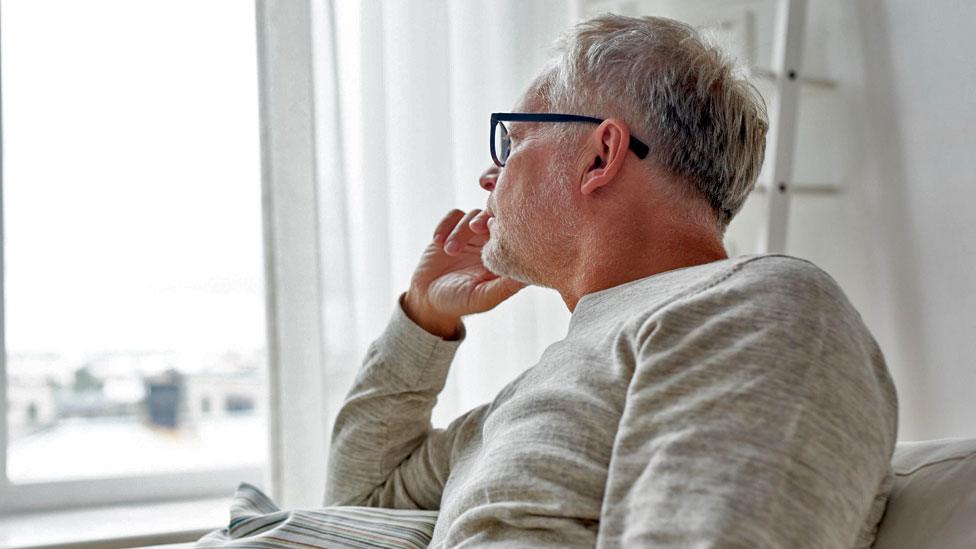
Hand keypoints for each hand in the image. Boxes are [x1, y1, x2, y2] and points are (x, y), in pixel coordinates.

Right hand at [402, 209, 524, 338]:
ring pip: (472, 216)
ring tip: (448, 250)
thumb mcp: (482, 298)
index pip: (513, 234)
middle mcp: (490, 244)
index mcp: (503, 258)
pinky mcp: (452, 230)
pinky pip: (454, 215)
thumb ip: (503, 287)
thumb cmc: (459, 302)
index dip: (504, 229)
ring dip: (460, 230)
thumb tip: (527, 277)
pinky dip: (445, 225)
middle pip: (494, 217)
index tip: (491, 235)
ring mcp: (472, 236)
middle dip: (483, 219)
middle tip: (473, 228)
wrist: (428, 299)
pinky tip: (438, 242)